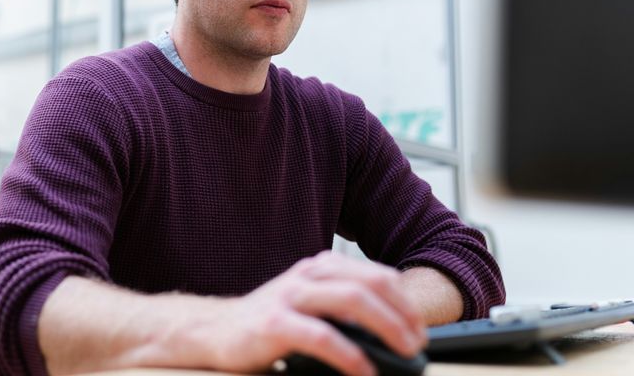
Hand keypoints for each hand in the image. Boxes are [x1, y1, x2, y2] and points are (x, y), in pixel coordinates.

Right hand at [200, 251, 426, 375]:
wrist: (213, 331)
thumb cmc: (268, 322)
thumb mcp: (307, 304)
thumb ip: (341, 308)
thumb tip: (391, 331)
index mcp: (319, 268)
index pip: (375, 275)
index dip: (405, 301)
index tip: (420, 328)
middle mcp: (306, 275)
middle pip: (369, 284)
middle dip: (402, 314)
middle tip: (418, 342)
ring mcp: (289, 297)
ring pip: (350, 301)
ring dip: (386, 327)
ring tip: (403, 352)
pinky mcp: (273, 324)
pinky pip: (322, 337)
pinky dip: (350, 355)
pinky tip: (364, 372)